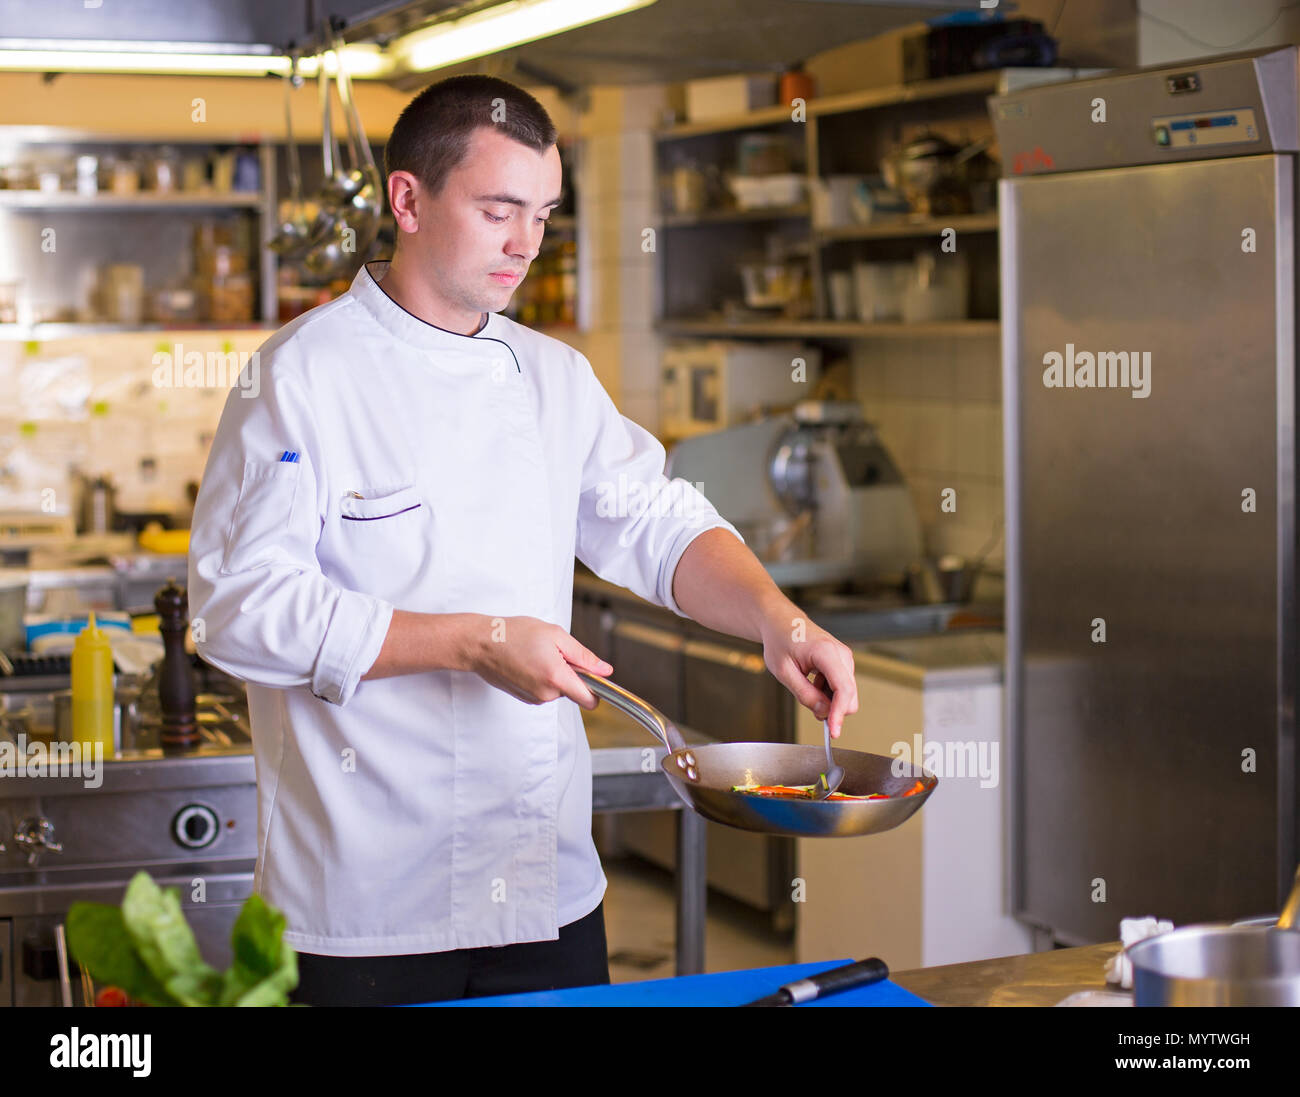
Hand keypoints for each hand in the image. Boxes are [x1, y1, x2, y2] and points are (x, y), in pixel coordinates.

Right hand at [466, 614, 611, 708]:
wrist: (481, 644)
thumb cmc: (514, 634)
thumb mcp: (556, 635)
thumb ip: (584, 656)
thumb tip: (605, 670)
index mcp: (556, 678)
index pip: (590, 700)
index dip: (597, 688)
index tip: (593, 674)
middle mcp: (546, 694)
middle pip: (575, 691)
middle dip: (571, 673)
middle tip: (554, 651)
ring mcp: (534, 698)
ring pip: (559, 689)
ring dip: (556, 674)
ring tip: (538, 654)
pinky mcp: (525, 698)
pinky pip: (545, 690)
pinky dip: (543, 677)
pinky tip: (529, 662)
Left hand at [759, 610, 858, 736]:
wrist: (782, 622)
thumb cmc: (780, 640)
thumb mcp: (784, 671)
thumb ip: (804, 694)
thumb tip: (824, 712)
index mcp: (826, 652)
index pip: (843, 689)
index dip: (839, 713)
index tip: (834, 731)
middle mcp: (841, 654)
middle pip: (850, 696)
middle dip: (832, 708)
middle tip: (809, 704)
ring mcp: (844, 658)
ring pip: (846, 694)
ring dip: (828, 700)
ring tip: (806, 686)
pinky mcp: (843, 663)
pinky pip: (842, 688)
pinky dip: (828, 693)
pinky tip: (812, 682)